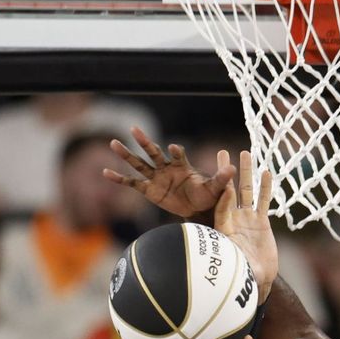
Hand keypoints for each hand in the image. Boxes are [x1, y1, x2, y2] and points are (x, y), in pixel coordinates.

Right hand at [104, 128, 236, 218]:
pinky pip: (132, 183)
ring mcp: (156, 178)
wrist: (199, 210)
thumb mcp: (215, 188)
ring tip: (113, 143)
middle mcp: (167, 168)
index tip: (175, 148)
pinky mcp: (149, 190)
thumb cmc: (208, 196)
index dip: (177, 152)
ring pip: (139, 164)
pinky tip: (106, 172)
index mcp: (183, 165)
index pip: (178, 155)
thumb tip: (233, 169)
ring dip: (127, 154)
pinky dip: (119, 178)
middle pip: (153, 152)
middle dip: (144, 142)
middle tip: (134, 129)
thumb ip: (221, 178)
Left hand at [212, 151, 278, 300]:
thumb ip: (233, 259)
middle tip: (222, 153)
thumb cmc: (244, 276)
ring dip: (246, 173)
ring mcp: (248, 219)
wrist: (258, 279)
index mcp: (225, 230)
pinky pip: (263, 201)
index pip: (222, 208)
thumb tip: (223, 261)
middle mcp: (234, 220)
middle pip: (230, 191)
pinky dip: (265, 188)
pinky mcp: (261, 222)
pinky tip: (266, 172)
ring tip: (245, 153)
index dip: (223, 196)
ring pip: (247, 191)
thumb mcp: (238, 266)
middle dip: (227, 173)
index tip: (223, 183)